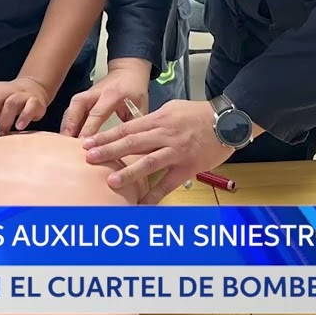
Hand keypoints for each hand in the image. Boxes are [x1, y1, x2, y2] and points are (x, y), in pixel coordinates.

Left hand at [0, 76, 50, 141]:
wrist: (33, 87)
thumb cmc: (6, 103)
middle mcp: (3, 91)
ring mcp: (20, 94)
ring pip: (10, 103)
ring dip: (4, 120)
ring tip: (1, 134)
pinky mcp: (34, 100)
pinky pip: (30, 106)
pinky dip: (24, 116)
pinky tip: (19, 127)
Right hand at [60, 58, 150, 138]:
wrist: (129, 69)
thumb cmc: (136, 89)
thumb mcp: (141, 106)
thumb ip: (133, 125)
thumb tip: (128, 146)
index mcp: (113, 94)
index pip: (97, 113)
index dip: (89, 128)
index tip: (83, 143)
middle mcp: (97, 92)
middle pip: (78, 105)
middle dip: (70, 124)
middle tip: (66, 144)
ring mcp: (89, 93)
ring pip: (73, 106)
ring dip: (67, 123)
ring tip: (63, 141)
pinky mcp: (85, 96)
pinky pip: (73, 108)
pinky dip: (69, 122)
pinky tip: (67, 135)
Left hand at [82, 100, 234, 204]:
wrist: (228, 121)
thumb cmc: (199, 114)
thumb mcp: (173, 109)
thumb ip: (153, 119)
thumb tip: (134, 128)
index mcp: (159, 119)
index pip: (127, 128)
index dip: (107, 136)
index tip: (88, 142)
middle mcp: (165, 135)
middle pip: (133, 143)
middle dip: (109, 151)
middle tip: (90, 158)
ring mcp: (176, 152)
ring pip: (149, 162)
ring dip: (129, 172)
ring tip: (111, 181)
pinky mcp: (188, 167)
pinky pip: (168, 183)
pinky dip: (155, 195)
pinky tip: (142, 205)